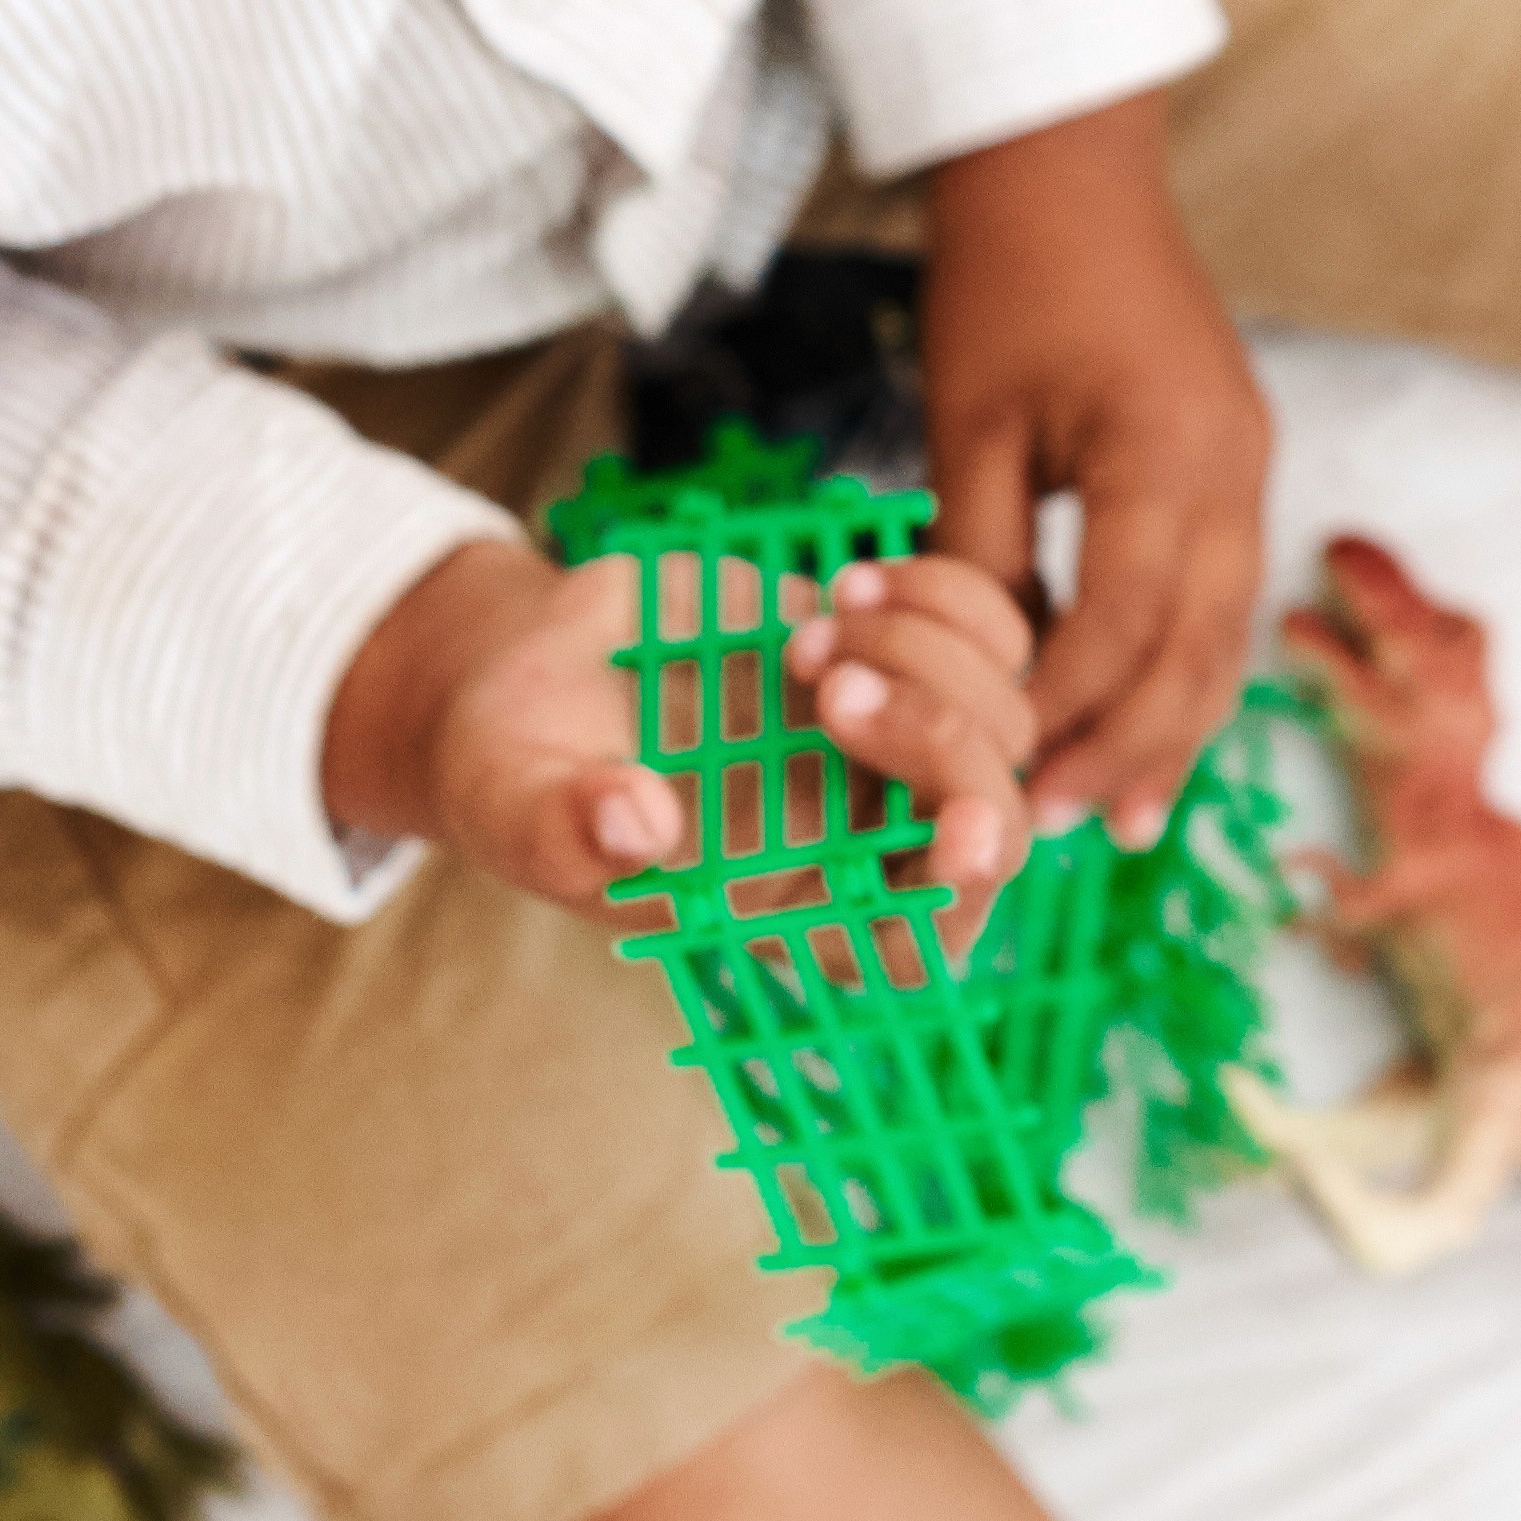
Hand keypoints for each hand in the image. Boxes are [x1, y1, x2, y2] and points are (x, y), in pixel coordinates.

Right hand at [322, 537, 1042, 922]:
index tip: (960, 830)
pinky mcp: (882, 646)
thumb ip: (572, 828)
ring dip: (935, 659)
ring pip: (1004, 715)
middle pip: (993, 818)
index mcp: (790, 906)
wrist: (527, 669)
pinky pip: (979, 627)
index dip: (961, 898)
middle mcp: (858, 834)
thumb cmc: (517, 769)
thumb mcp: (518, 806)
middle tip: (830, 687)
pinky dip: (943, 595)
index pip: (919, 939)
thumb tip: (640, 825)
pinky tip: (849, 581)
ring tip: (813, 631)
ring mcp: (882, 739)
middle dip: (944, 746)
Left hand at [918, 90, 1273, 845]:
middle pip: (1197, 651)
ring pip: (1226, 635)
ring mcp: (1248, 466)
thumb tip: (966, 678)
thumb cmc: (1003, 283)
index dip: (1065, 707)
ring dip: (1171, 728)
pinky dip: (1183, 666)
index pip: (1124, 622)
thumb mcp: (967, 422)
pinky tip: (1146, 720)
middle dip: (1129, 748)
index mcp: (1165, 454)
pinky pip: (1223, 593)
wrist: (1069, 170)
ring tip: (1119, 817)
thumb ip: (976, 553)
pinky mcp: (1237, 461)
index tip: (1004, 774)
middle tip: (1060, 829)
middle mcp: (1232, 471)